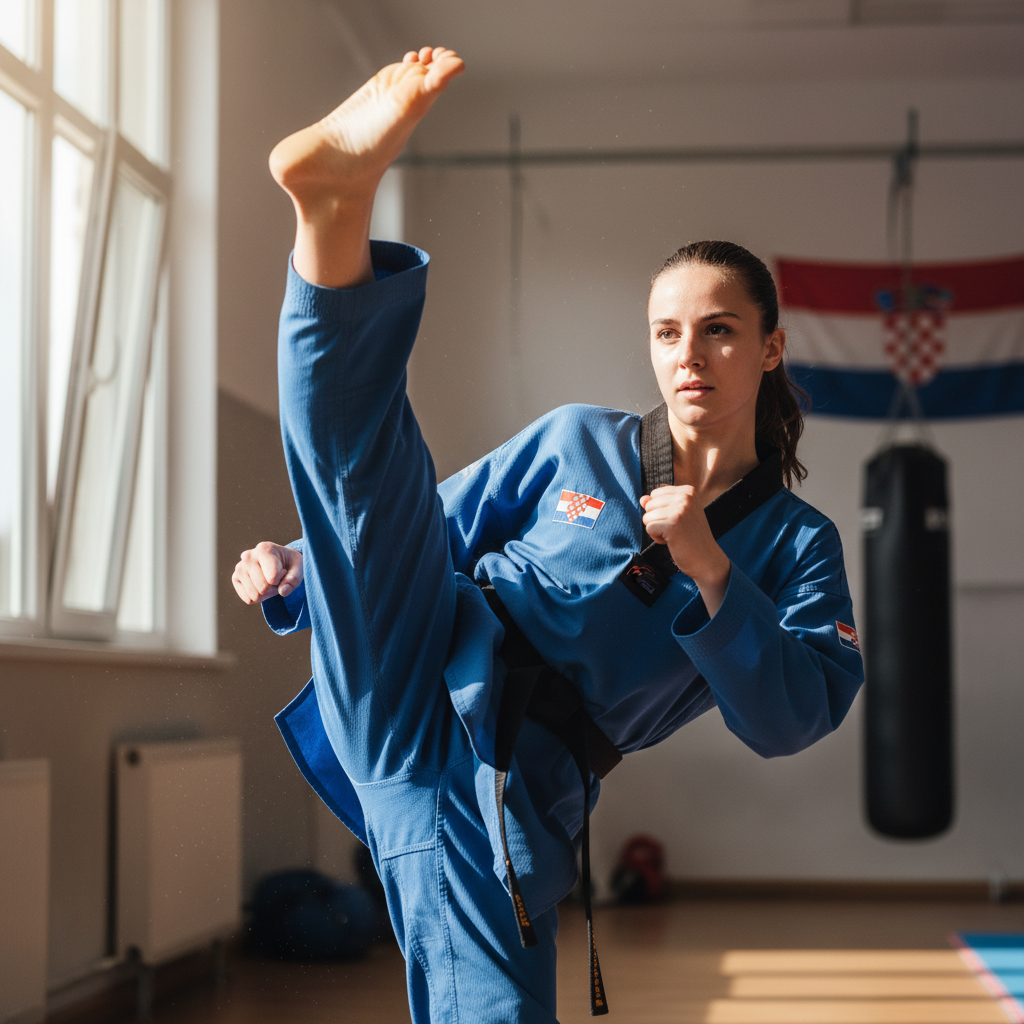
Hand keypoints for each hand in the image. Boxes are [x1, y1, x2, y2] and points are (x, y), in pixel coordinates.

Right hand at [232, 542, 302, 604]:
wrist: (280, 562)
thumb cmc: (290, 564)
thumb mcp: (299, 568)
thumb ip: (294, 579)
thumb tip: (282, 591)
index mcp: (265, 549)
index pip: (273, 577)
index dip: (282, 580)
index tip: (283, 571)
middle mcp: (248, 556)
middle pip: (263, 588)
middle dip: (273, 589)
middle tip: (277, 579)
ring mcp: (240, 567)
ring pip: (255, 595)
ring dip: (266, 594)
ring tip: (269, 581)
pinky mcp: (236, 578)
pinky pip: (248, 599)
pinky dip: (258, 598)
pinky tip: (261, 586)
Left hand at [640, 486, 730, 615]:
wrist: (706, 559)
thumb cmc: (690, 537)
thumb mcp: (676, 515)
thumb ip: (658, 503)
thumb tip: (642, 499)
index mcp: (688, 491)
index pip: (655, 494)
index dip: (661, 510)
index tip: (678, 520)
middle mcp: (685, 497)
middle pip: (649, 505)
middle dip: (657, 520)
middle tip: (677, 529)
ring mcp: (680, 510)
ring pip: (647, 517)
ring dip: (657, 530)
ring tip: (675, 535)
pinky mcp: (672, 524)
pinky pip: (649, 528)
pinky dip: (657, 538)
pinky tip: (672, 541)